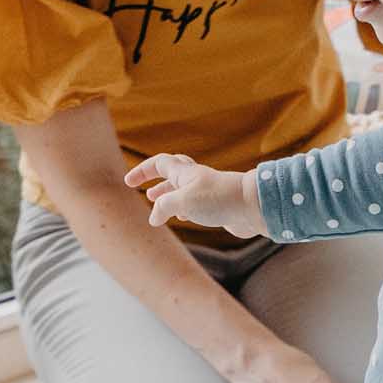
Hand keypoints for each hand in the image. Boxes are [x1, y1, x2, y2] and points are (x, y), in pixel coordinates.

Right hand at [124, 153, 265, 238]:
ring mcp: (208, 194)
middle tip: (146, 193)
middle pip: (172, 175)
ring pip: (184, 192)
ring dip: (170, 197)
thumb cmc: (218, 200)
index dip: (143, 171)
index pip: (159, 164)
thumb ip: (163, 207)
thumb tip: (154, 218)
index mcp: (185, 173)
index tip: (129, 183)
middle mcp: (196, 181)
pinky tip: (184, 218)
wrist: (254, 208)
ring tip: (158, 207)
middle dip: (157, 183)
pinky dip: (185, 210)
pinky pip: (197, 206)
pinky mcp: (219, 208)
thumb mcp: (182, 201)